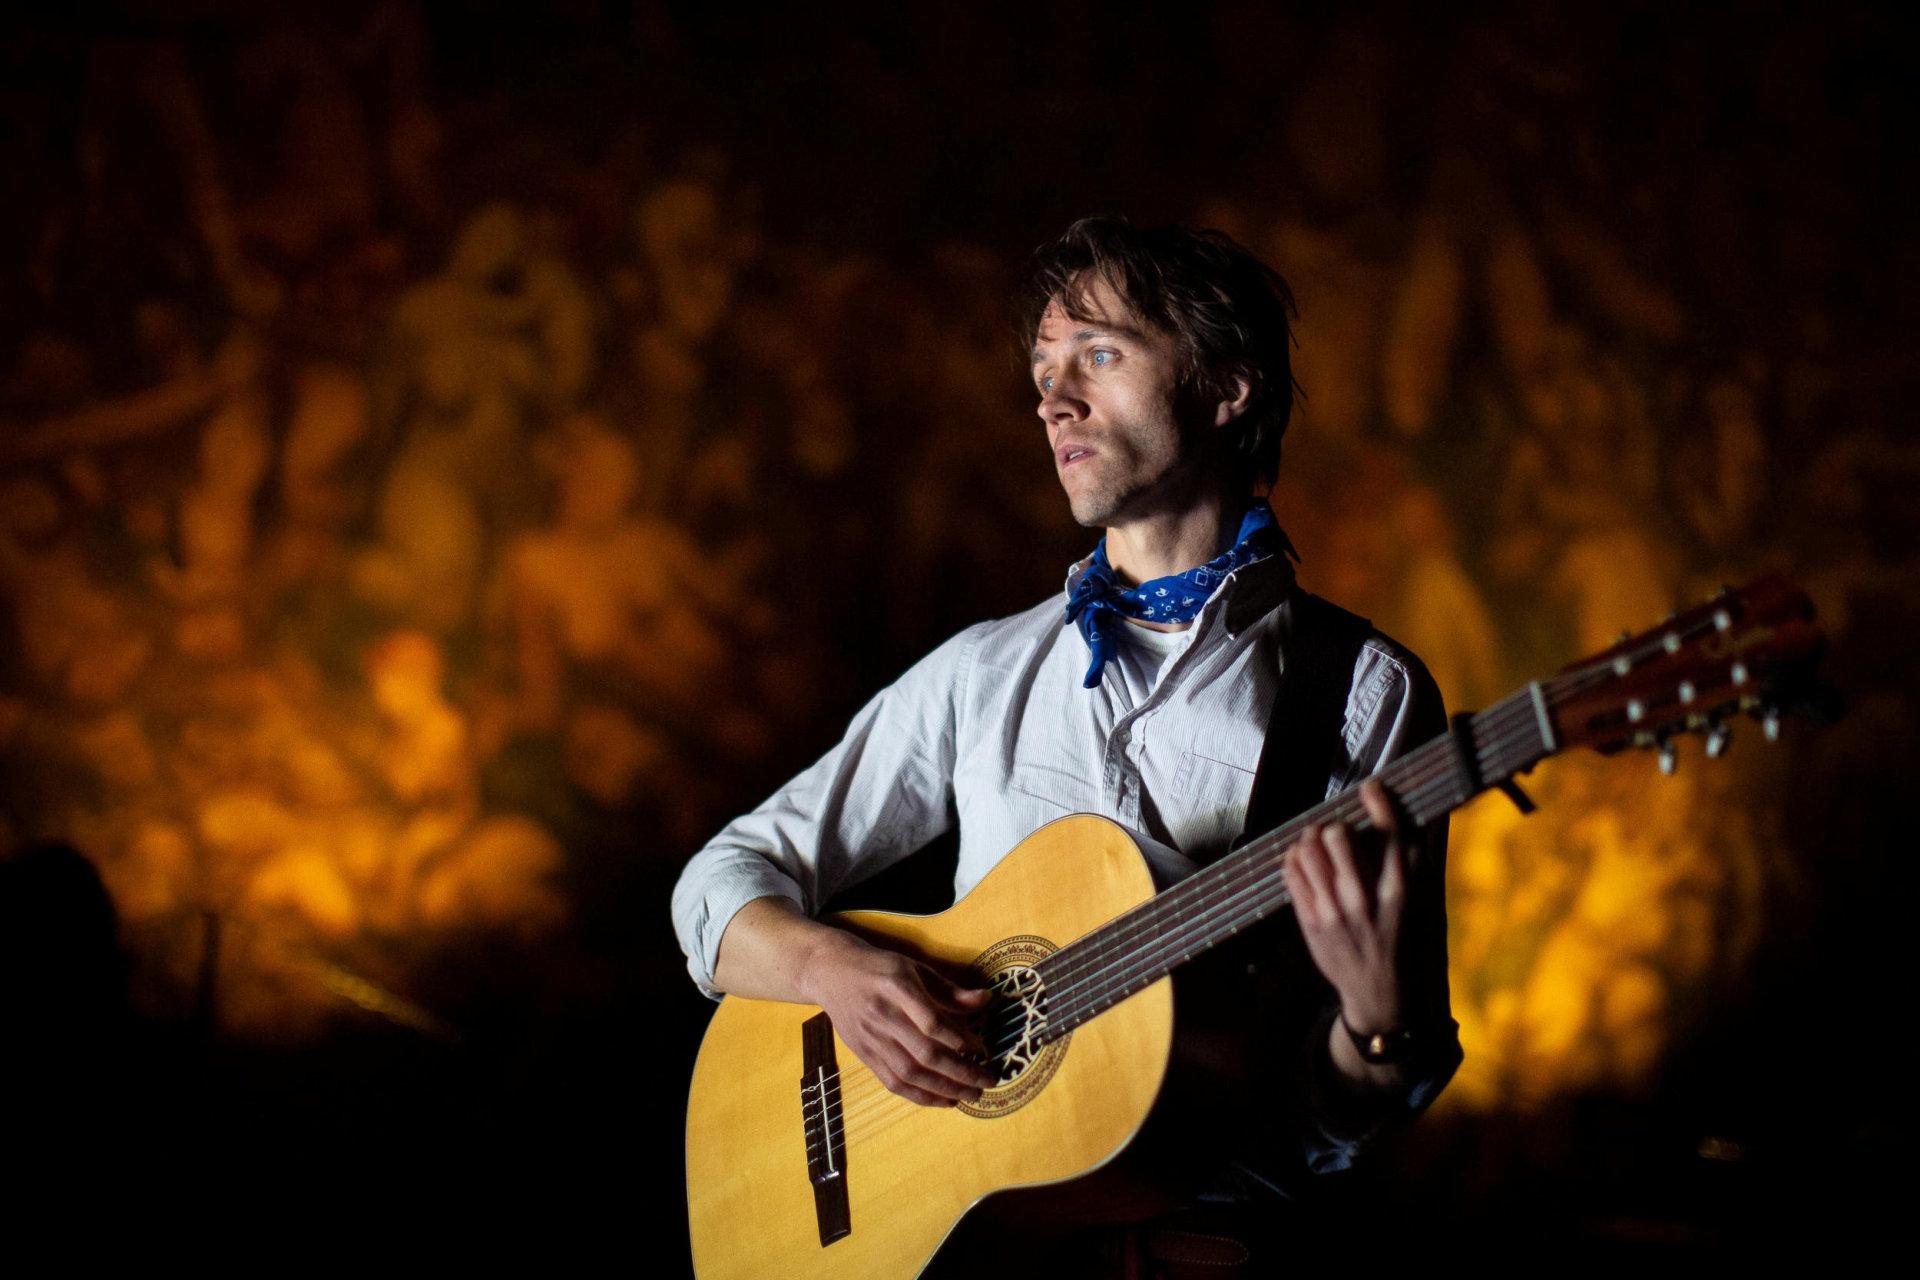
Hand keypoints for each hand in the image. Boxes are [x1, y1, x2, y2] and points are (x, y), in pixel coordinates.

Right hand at [799, 930, 997, 1107]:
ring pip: (910, 1073)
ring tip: (971, 1095)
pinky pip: (894, 1082)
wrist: (831, 973)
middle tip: (987, 1081)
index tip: (984, 1050)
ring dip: (944, 1089)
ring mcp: (870, 1039)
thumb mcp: (914, 968)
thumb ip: (949, 990)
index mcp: (898, 988)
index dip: (961, 1040)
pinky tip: (944, 1100)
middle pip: (925, 1053)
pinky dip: (921, 1096)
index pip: (933, 1022)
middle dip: (961, 1072)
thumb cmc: (879, 968)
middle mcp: (882, 1016)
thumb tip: (987, 1000)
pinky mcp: (864, 1054)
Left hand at [1282, 778, 1410, 1034]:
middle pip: (1339, 837)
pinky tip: (1300, 860)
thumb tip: (1406, 822)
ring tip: (1314, 841)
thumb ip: (1410, 866)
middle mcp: (1364, 901)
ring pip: (1308, 852)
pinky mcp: (1310, 923)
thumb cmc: (1397, 942)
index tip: (1371, 788)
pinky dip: (1292, 858)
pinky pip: (1290, 874)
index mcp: (1398, 894)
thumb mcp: (1415, 906)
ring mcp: (1333, 913)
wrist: (1377, 995)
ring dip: (1309, 838)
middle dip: (1334, 825)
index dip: (1379, 803)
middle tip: (1334, 830)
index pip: (1390, 836)